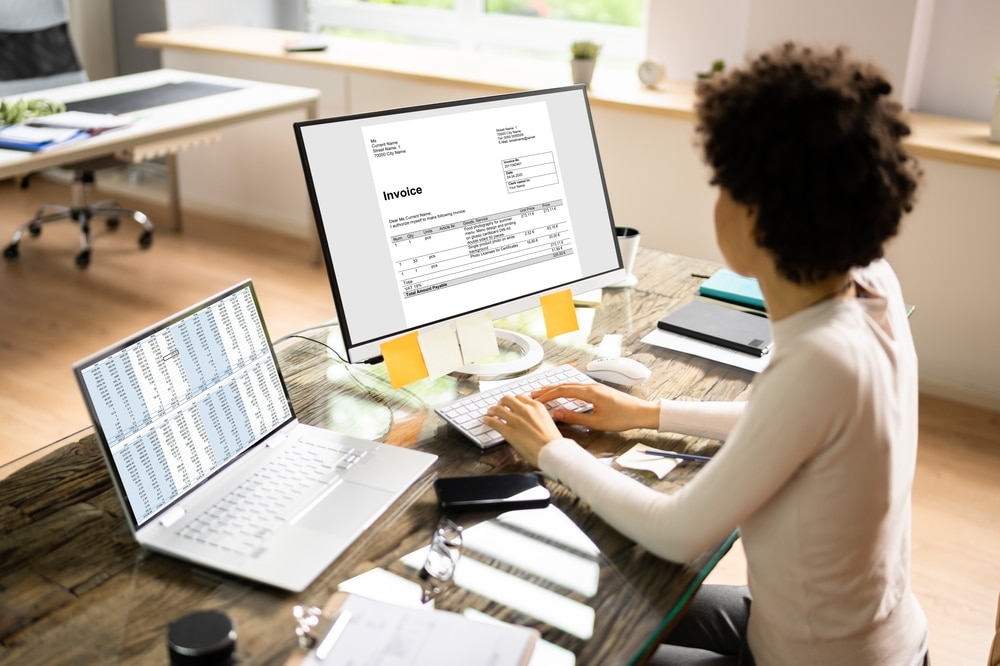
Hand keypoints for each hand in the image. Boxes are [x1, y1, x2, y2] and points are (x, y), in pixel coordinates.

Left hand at [483, 393, 561, 466]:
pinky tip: (486, 420)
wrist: (552, 451)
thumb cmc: (553, 441)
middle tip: (500, 406)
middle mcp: (524, 410)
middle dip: (502, 402)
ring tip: (490, 412)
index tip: (512, 404)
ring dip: (492, 410)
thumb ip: (538, 417)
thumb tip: (531, 419)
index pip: (521, 397)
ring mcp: (515, 420)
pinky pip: (493, 422)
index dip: (514, 400)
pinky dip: (488, 420)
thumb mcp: (548, 422)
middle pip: (507, 399)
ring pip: (498, 408)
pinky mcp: (508, 431)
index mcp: (536, 406)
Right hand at [532, 382, 659, 431]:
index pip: (562, 390)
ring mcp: (595, 387)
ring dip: (556, 389)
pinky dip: (565, 390)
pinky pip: (577, 387)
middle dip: (547, 390)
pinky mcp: (598, 390)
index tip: (535, 399)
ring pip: (570, 385)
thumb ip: (575, 417)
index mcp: (589, 392)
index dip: (547, 395)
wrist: (641, 412)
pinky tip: (562, 394)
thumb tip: (558, 414)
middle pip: (564, 385)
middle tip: (533, 394)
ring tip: (544, 393)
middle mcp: (591, 386)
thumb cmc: (622, 418)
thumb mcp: (597, 422)